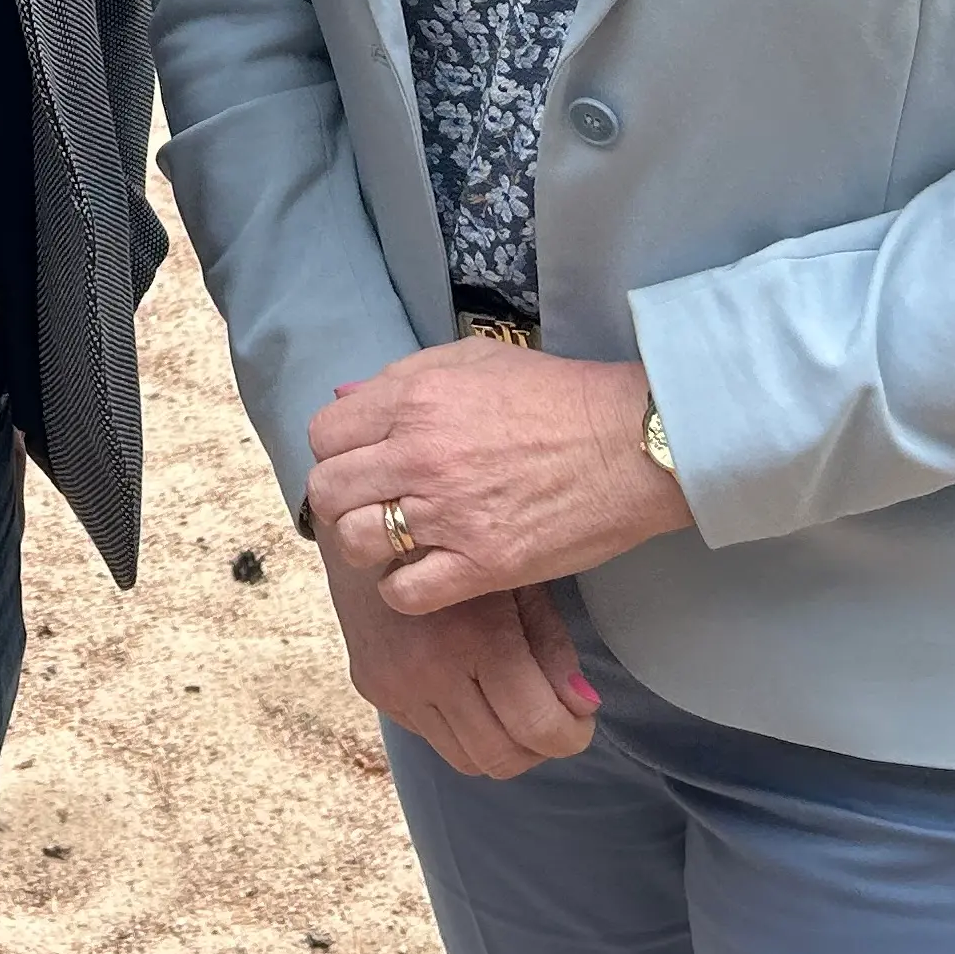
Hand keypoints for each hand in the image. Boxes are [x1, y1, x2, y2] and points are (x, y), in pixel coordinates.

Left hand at [304, 342, 690, 615]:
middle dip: (342, 500)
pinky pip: (405, 593)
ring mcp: (449, 513)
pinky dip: (403, 590)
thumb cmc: (556, 396)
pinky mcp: (483, 564)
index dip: (337, 450)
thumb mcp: (474, 360)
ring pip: (356, 543)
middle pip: (328, 491)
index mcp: (415, 399)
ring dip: (369, 546)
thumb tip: (344, 394)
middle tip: (373, 506)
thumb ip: (401, 376)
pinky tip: (425, 575)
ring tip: (399, 542)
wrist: (630, 443)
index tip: (361, 462)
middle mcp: (420, 455)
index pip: (324, 432)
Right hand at [320, 534, 598, 781]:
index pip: (537, 728)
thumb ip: (553, 645)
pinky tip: (469, 689)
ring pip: (465, 760)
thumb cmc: (458, 538)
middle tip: (551, 719)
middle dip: (538, 748)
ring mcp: (394, 684)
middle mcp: (428, 670)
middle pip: (502, 758)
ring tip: (514, 709)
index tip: (579, 721)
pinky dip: (460, 728)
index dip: (571, 736)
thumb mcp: (518, 578)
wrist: (369, 514)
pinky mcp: (370, 687)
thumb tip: (584, 704)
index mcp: (475, 637)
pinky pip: (430, 737)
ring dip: (499, 745)